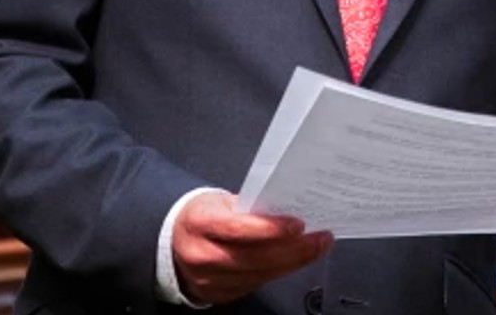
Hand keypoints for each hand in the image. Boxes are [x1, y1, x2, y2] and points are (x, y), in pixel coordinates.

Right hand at [172, 191, 333, 305]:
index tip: (298, 225)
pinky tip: (294, 261)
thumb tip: (288, 208)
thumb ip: (250, 206)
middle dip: (295, 249)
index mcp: (200, 223)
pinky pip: (255, 285)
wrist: (174, 240)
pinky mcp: (217, 294)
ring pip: (259, 275)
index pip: (238, 228)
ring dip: (293, 262)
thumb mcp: (220, 201)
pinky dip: (278, 272)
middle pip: (255, 257)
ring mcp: (208, 279)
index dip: (270, 229)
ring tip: (315, 247)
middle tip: (321, 239)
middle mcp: (201, 255)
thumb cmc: (203, 216)